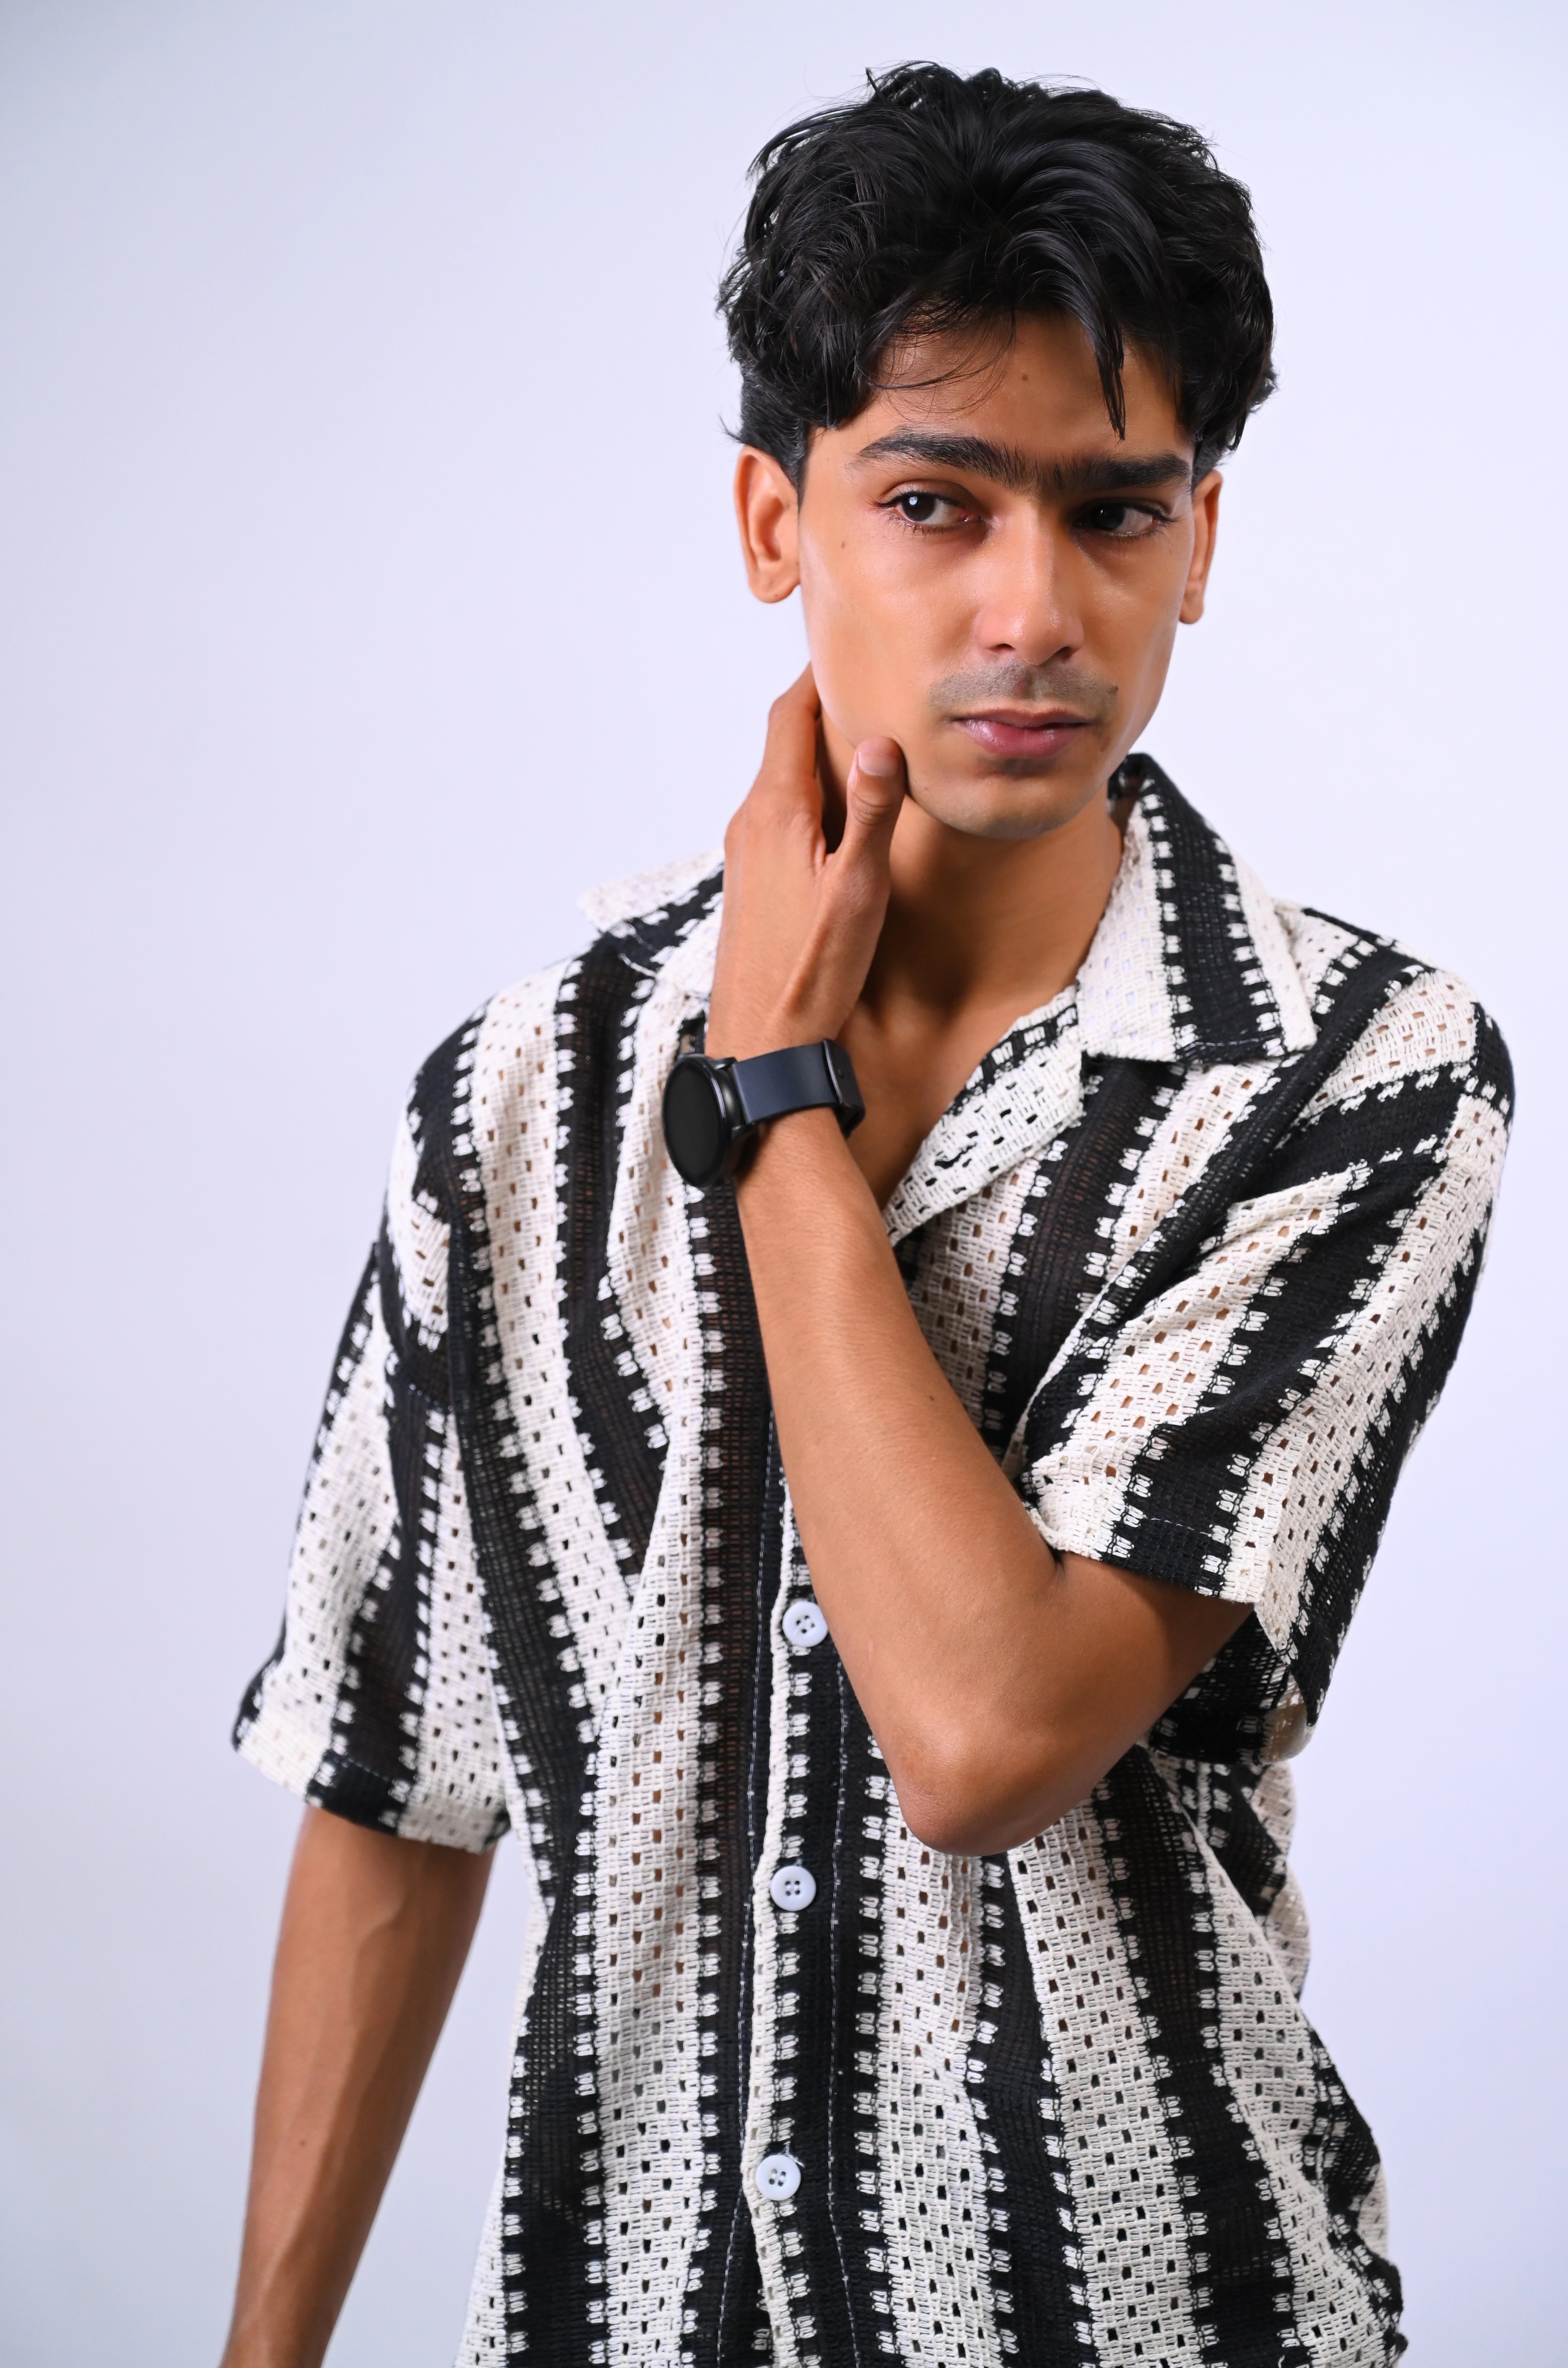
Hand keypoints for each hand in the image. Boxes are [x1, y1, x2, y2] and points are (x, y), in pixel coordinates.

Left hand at [707, 666, 905, 1060]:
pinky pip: (777, 817)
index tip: (848, 650)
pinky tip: (839, 816)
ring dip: (816, 757)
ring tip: (863, 742)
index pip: (789, 717)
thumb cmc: (812, 973)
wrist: (762, 1044)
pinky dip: (807, 797)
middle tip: (866, 685)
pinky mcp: (748, 884)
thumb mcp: (857, 891)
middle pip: (783, 743)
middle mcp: (749, 825)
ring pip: (780, 783)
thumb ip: (872, 814)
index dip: (817, 678)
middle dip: (822, 710)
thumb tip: (880, 742)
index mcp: (774, 813)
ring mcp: (744, 856)